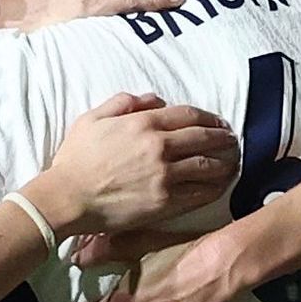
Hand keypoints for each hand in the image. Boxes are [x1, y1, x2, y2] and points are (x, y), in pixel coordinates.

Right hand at [25, 92, 233, 242]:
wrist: (67, 197)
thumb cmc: (75, 159)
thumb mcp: (93, 118)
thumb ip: (124, 103)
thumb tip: (154, 99)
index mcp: (143, 123)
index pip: (188, 115)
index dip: (208, 118)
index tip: (218, 123)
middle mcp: (159, 146)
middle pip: (204, 138)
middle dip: (223, 138)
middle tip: (232, 141)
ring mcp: (165, 176)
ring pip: (207, 165)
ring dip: (225, 163)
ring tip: (233, 163)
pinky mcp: (165, 202)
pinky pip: (199, 194)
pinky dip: (215, 188)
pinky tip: (222, 186)